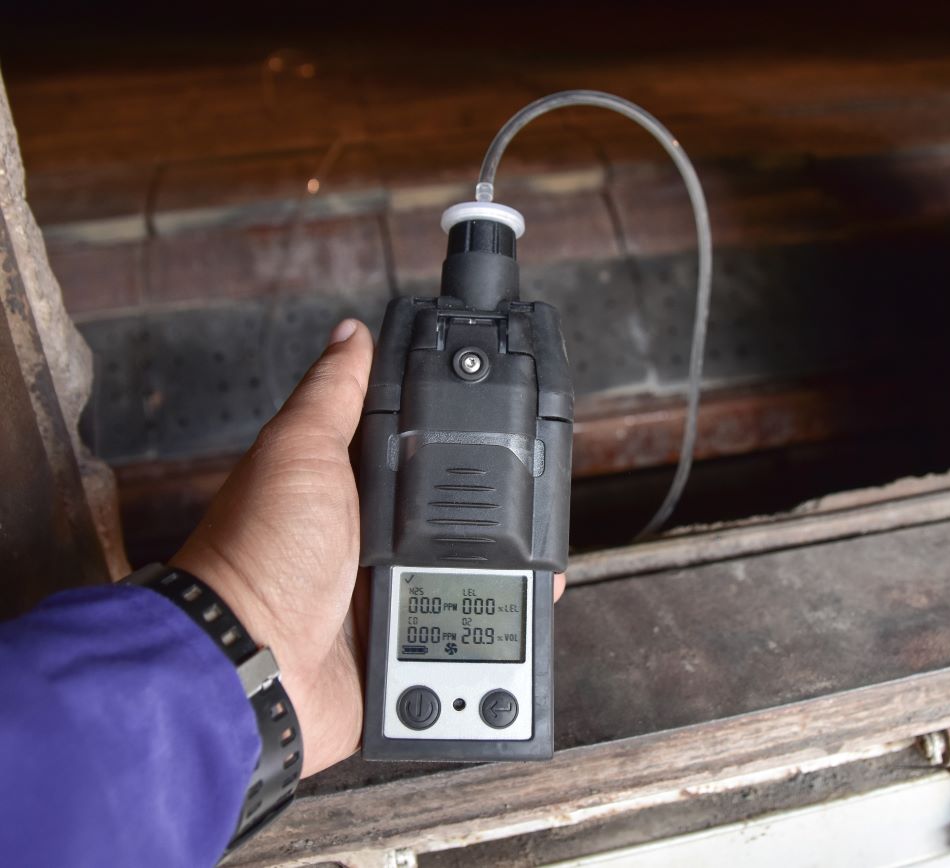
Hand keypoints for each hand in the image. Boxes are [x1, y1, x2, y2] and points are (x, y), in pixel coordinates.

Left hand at [171, 319, 565, 775]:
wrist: (254, 663)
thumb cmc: (259, 555)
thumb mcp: (299, 452)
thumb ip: (332, 393)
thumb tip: (350, 334)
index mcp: (346, 491)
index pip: (418, 456)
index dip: (462, 446)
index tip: (509, 432)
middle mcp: (367, 543)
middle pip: (452, 521)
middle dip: (494, 522)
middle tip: (532, 514)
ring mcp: (386, 599)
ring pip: (464, 581)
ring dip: (495, 581)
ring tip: (530, 570)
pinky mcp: (401, 649)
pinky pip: (457, 637)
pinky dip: (483, 632)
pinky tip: (509, 621)